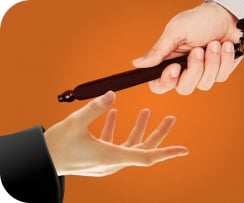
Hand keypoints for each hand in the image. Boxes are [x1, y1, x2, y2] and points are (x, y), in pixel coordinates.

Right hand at [44, 91, 187, 176]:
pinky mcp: (99, 156)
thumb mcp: (76, 123)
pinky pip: (114, 143)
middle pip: (143, 148)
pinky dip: (118, 129)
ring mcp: (106, 160)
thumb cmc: (56, 146)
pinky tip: (115, 114)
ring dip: (139, 128)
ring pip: (130, 144)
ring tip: (147, 111)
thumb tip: (112, 94)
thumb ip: (96, 108)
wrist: (41, 161)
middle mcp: (113, 162)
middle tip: (171, 118)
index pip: (146, 157)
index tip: (183, 150)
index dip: (166, 153)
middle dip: (158, 133)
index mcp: (111, 157)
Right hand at [133, 2, 242, 93]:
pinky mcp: (218, 73)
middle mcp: (184, 71)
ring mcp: (201, 74)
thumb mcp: (177, 31)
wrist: (228, 15)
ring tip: (214, 44)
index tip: (175, 67)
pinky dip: (224, 60)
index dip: (166, 81)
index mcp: (169, 62)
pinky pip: (220, 77)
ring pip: (204, 84)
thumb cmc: (200, 20)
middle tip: (198, 50)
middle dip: (194, 69)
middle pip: (184, 88)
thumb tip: (138, 63)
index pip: (159, 85)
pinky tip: (225, 46)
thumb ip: (159, 50)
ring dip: (212, 61)